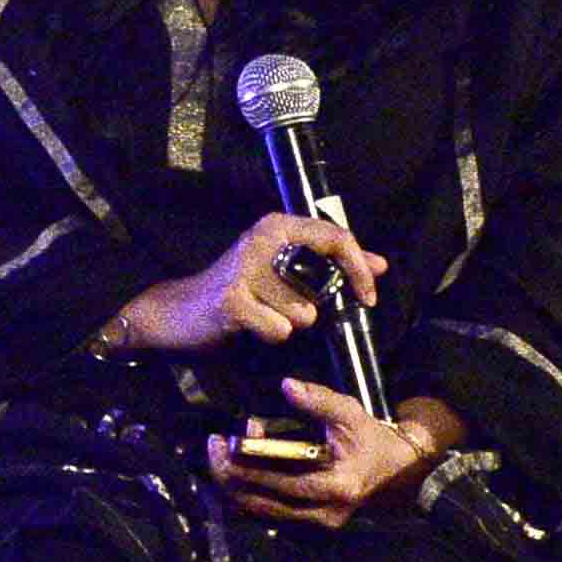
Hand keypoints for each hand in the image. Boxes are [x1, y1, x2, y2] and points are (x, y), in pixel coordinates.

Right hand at [106, 210, 387, 358]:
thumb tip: (381, 264)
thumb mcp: (286, 268)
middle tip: (295, 311)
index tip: (368, 295)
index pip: (337, 237)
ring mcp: (245, 269)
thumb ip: (333, 263)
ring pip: (303, 312)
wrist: (180, 309)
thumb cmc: (239, 288)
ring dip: (289, 323)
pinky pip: (279, 330)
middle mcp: (262, 239)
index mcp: (278, 226)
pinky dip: (271, 335)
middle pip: (322, 281)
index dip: (360, 269)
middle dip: (315, 305)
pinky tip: (251, 326)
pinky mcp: (233, 300)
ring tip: (263, 315)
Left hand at [213, 379, 462, 527]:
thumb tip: (286, 386)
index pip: (281, 482)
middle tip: (212, 449)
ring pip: (263, 513)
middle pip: (264, 503)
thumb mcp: (350, 414)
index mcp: (336, 487)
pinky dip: (249, 496)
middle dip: (232, 476)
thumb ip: (318, 401)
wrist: (399, 468)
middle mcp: (325, 514)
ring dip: (235, 488)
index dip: (248, 464)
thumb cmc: (372, 438)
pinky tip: (234, 475)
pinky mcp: (311, 524)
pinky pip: (271, 514)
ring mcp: (318, 523)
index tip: (224, 441)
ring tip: (217, 460)